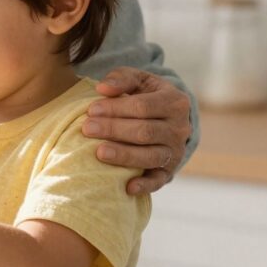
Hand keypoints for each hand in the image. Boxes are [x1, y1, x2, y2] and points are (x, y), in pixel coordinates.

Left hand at [84, 67, 191, 194]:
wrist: (164, 118)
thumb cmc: (144, 95)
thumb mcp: (137, 81)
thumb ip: (122, 78)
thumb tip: (103, 88)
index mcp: (175, 102)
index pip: (143, 107)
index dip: (116, 108)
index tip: (91, 110)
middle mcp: (179, 128)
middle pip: (145, 131)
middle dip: (114, 130)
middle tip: (87, 128)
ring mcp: (175, 151)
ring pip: (150, 156)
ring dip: (124, 155)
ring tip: (99, 152)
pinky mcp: (168, 171)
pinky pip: (158, 180)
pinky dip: (145, 185)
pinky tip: (127, 187)